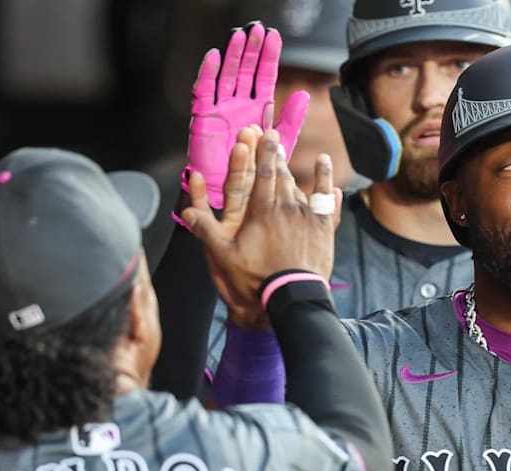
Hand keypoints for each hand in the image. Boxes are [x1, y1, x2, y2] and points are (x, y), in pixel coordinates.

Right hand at [181, 23, 310, 209]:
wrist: (232, 195)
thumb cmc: (255, 172)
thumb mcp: (279, 144)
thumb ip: (290, 120)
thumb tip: (304, 94)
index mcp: (256, 109)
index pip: (263, 77)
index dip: (268, 57)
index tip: (274, 37)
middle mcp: (237, 106)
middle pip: (244, 72)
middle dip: (250, 50)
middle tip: (257, 29)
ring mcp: (220, 110)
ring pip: (226, 77)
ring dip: (232, 56)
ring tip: (239, 36)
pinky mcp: (204, 119)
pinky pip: (205, 93)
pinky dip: (208, 74)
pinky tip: (215, 57)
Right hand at [183, 128, 341, 328]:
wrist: (293, 297)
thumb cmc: (256, 279)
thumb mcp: (224, 257)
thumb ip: (205, 231)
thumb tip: (184, 212)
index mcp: (262, 211)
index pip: (262, 173)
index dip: (262, 152)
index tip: (262, 133)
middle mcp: (286, 207)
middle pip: (280, 175)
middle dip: (274, 154)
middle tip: (271, 136)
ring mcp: (307, 217)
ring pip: (299, 185)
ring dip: (292, 168)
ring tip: (285, 154)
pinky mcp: (323, 228)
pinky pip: (326, 199)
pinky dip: (326, 180)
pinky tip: (325, 163)